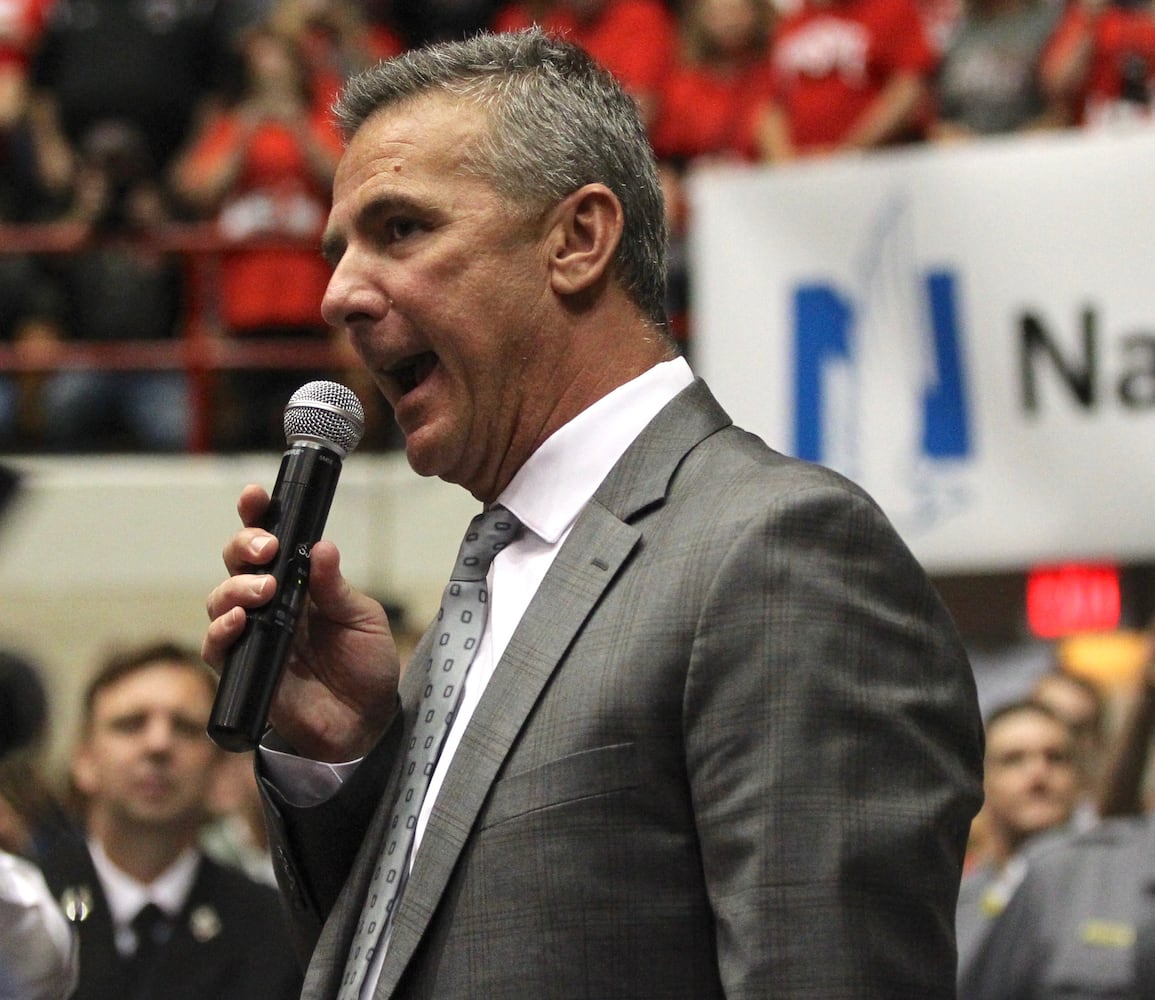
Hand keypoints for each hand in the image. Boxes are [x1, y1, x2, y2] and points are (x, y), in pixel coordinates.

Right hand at [203, 484, 399, 761]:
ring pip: (221, 600)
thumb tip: (321, 546)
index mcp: (300, 582)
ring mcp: (254, 635)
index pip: (271, 541)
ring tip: (263, 589)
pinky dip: (221, 631)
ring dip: (235, 588)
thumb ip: (337, 588)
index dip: (257, 516)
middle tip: (268, 549)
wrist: (367, 722)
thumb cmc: (366, 664)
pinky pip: (217, 647)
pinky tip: (239, 622)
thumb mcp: (362, 619)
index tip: (255, 496)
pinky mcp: (244, 670)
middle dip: (244, 546)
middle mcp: (270, 603)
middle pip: (237, 564)